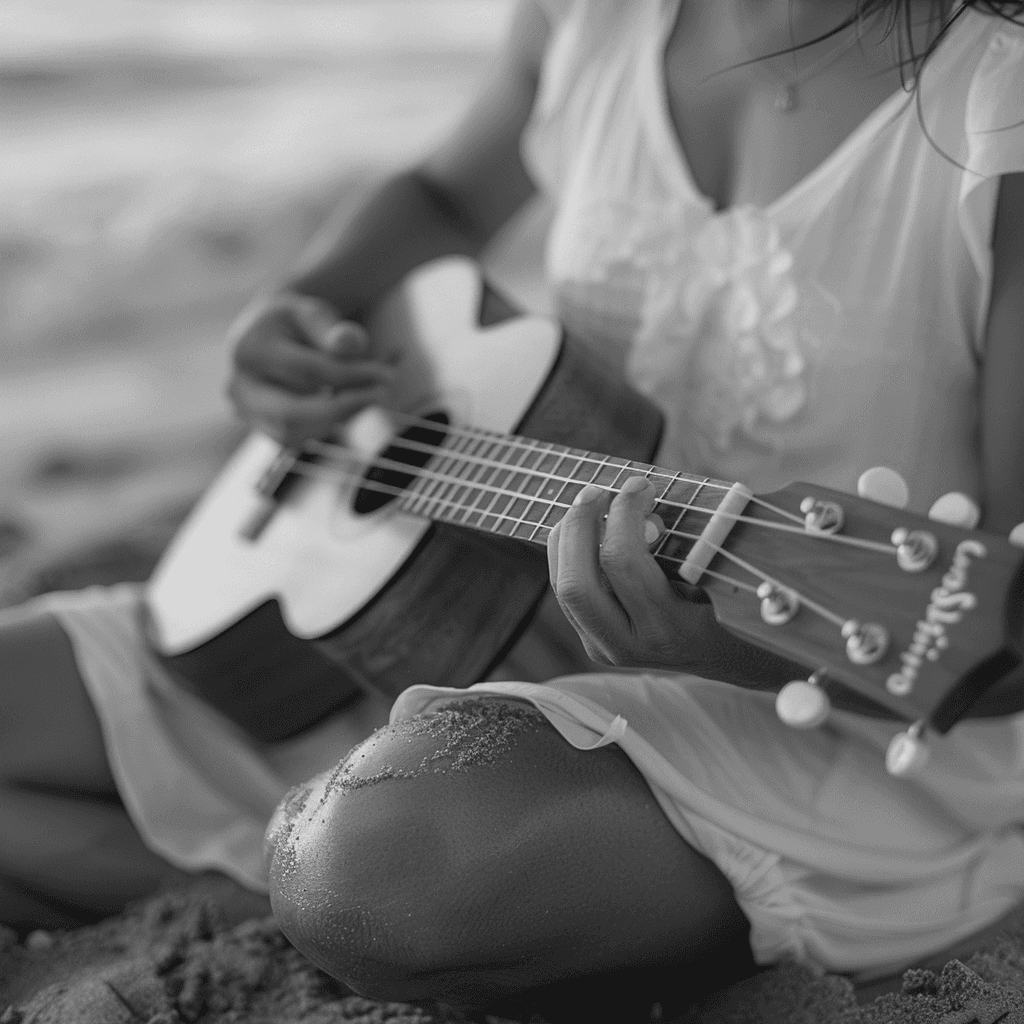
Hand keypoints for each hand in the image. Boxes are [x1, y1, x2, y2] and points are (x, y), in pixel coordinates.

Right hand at [226, 291, 393, 446]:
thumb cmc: (296, 322)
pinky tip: (345, 404)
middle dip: (342, 409)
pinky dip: (327, 425)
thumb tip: (349, 344)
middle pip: (291, 414)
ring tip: (364, 394)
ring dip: (337, 419)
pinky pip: (298, 438)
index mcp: (249, 350)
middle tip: (379, 396)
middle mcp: (238, 387)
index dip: (352, 375)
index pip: (309, 372)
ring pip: (295, 433)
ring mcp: (246, 414)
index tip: (386, 374)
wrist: (271, 335)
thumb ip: (331, 328)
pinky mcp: (262, 429)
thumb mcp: (313, 312)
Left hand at [547, 476, 803, 688]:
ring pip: (563, 587)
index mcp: (671, 631)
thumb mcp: (723, 572)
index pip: (623, 563)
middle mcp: (631, 647)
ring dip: (568, 537)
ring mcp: (607, 650)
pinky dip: (568, 553)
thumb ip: (685, 538)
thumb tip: (641, 492)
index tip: (642, 484)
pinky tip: (588, 528)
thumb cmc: (738, 601)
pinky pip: (566, 592)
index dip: (625, 513)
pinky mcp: (594, 643)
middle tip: (598, 491)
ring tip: (592, 504)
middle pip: (576, 583)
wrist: (733, 657)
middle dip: (580, 526)